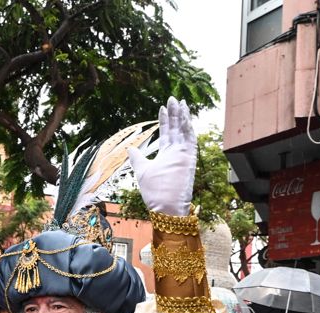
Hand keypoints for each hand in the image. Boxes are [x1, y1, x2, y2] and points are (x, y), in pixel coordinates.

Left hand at [128, 97, 195, 215]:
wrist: (164, 206)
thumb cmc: (154, 192)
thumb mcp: (142, 170)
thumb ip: (137, 158)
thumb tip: (129, 147)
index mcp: (166, 155)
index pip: (166, 134)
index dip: (164, 121)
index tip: (161, 107)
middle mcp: (176, 153)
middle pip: (176, 129)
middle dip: (174, 114)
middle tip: (172, 98)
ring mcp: (184, 155)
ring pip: (184, 130)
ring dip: (182, 116)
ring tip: (179, 101)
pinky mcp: (189, 157)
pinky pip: (190, 137)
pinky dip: (187, 125)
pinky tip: (184, 113)